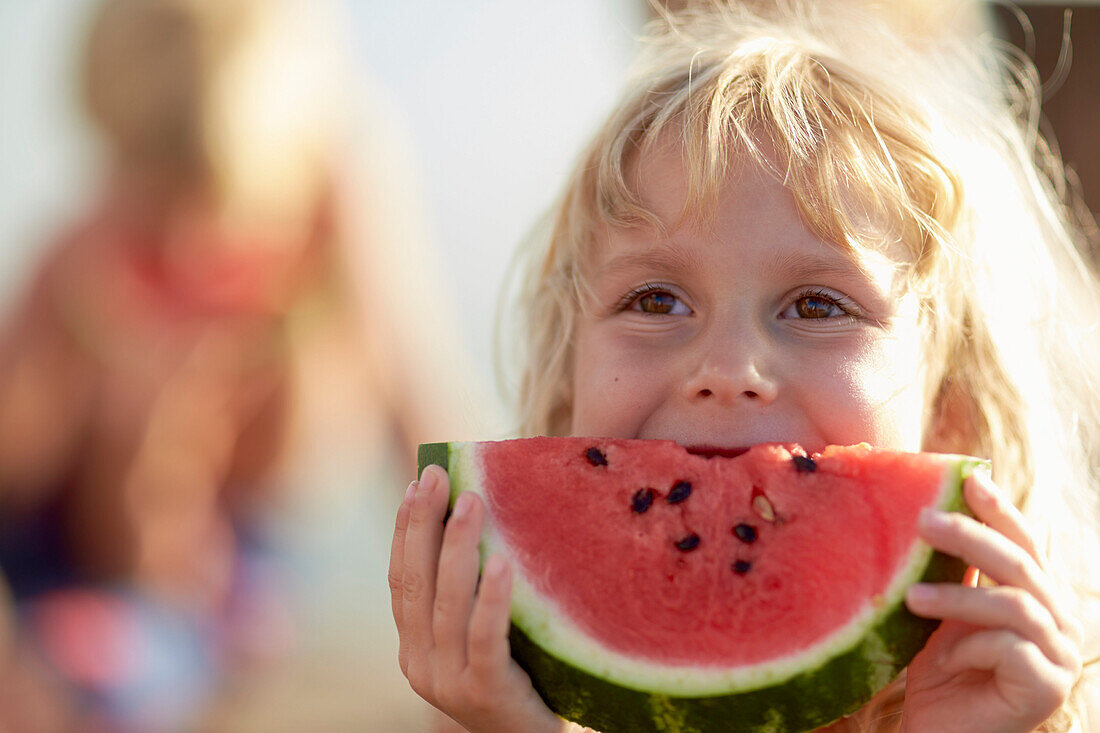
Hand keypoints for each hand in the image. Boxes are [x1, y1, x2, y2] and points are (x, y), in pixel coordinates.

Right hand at [388, 465, 564, 732]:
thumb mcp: (481, 636)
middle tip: (436, 475)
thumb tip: (478, 512)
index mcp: (413, 646)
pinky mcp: (484, 693)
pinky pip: (484, 638)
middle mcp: (420, 663)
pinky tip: (501, 561)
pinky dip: (491, 597)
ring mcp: (448, 682)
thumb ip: (468, 594)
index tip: (417, 482)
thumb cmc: (515, 680)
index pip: (401, 578)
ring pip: (447, 604)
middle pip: (416, 583)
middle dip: (423, 523)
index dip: (406, 529)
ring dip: (456, 547)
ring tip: (472, 501)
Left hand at [900, 471, 1082, 731]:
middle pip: (1021, 565)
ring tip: (910, 597)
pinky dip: (968, 648)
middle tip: (924, 521)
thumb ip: (952, 571)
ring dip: (958, 597)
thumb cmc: (942, 672)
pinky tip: (942, 660)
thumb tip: (928, 508)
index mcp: (1041, 596)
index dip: (1000, 510)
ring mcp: (1060, 655)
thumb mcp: (945, 612)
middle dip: (971, 537)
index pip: (1025, 543)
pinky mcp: (1047, 686)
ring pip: (1014, 604)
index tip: (971, 478)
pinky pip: (1009, 648)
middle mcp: (1061, 621)